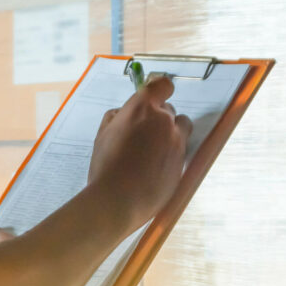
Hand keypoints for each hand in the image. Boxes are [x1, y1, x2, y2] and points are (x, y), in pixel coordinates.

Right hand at [87, 74, 192, 231]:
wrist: (118, 201)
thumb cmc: (106, 168)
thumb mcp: (102, 136)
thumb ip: (116, 118)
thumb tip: (124, 113)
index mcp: (142, 108)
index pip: (162, 85)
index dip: (160, 90)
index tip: (155, 98)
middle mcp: (164, 120)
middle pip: (169, 109)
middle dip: (158, 118)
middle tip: (143, 135)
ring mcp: (177, 141)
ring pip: (182, 126)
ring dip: (172, 132)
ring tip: (155, 150)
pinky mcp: (183, 161)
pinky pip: (182, 149)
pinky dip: (172, 153)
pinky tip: (156, 168)